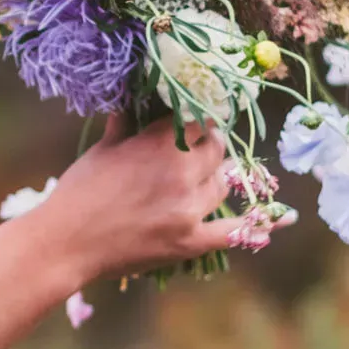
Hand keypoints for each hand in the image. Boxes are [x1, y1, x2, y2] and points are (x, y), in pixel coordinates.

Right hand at [46, 116, 240, 284]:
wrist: (65, 243)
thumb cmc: (77, 193)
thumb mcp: (101, 152)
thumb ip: (124, 128)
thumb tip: (130, 105)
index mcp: (159, 144)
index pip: (198, 122)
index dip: (196, 123)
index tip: (192, 127)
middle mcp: (182, 172)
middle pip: (216, 151)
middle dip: (209, 148)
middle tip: (199, 152)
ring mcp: (189, 208)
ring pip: (222, 185)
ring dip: (215, 179)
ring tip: (200, 182)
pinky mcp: (191, 241)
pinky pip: (234, 231)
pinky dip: (258, 225)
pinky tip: (283, 220)